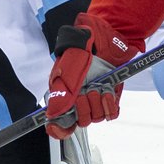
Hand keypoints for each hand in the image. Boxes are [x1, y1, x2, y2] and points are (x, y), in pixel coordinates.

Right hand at [45, 13, 138, 137]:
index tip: (62, 127)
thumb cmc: (84, 45)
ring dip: (97, 103)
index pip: (58, 121)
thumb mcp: (69, 65)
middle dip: (83, 108)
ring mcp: (93, 98)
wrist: (107, 35)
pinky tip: (108, 93)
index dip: (58, 128)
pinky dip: (109, 105)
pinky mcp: (109, 96)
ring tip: (98, 87)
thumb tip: (53, 113)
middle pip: (79, 121)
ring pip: (95, 117)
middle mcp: (76, 99)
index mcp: (61, 92)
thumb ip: (62, 89)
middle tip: (85, 91)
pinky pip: (110, 113)